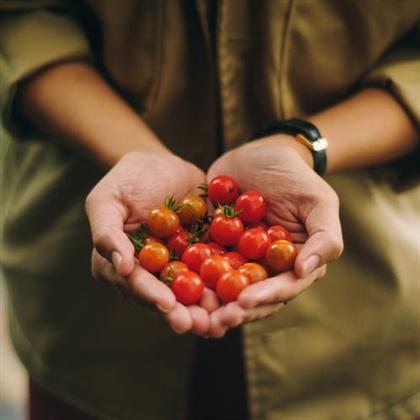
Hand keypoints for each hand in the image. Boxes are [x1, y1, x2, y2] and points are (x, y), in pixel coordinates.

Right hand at [86, 151, 218, 334]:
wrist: (160, 164)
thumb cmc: (127, 179)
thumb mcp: (107, 200)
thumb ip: (106, 232)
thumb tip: (120, 267)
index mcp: (123, 264)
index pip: (135, 284)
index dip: (150, 295)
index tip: (167, 304)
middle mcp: (150, 272)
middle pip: (164, 298)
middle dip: (181, 313)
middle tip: (198, 325)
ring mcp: (177, 266)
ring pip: (190, 292)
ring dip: (205, 308)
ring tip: (221, 319)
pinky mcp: (200, 256)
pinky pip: (212, 271)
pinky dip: (224, 284)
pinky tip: (239, 294)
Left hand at [206, 136, 343, 336]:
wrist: (259, 154)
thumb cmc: (294, 176)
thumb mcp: (318, 201)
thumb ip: (324, 237)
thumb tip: (305, 271)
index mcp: (292, 263)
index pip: (282, 287)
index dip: (264, 297)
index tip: (244, 302)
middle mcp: (264, 267)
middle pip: (250, 295)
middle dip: (233, 310)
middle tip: (214, 320)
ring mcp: (237, 258)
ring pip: (224, 287)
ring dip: (210, 303)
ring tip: (193, 314)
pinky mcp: (212, 245)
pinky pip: (200, 263)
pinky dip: (190, 275)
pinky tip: (176, 283)